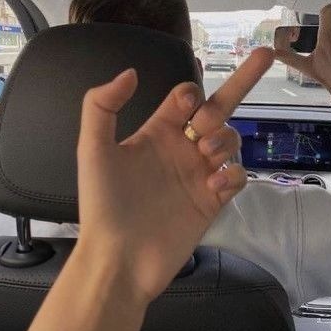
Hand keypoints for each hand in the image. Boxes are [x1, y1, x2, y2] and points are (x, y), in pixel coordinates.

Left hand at [76, 48, 273, 302]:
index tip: (184, 107)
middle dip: (237, 87)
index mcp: (158, 133)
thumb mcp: (93, 150)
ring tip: (205, 154)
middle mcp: (182, 149)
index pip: (186, 97)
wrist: (120, 258)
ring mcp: (199, 174)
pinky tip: (215, 184)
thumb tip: (130, 73)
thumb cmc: (104, 204)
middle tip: (204, 126)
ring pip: (231, 140)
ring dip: (225, 139)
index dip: (191, 94)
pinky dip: (233, 174)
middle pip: (220, 109)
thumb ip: (102, 105)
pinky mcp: (213, 200)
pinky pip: (237, 176)